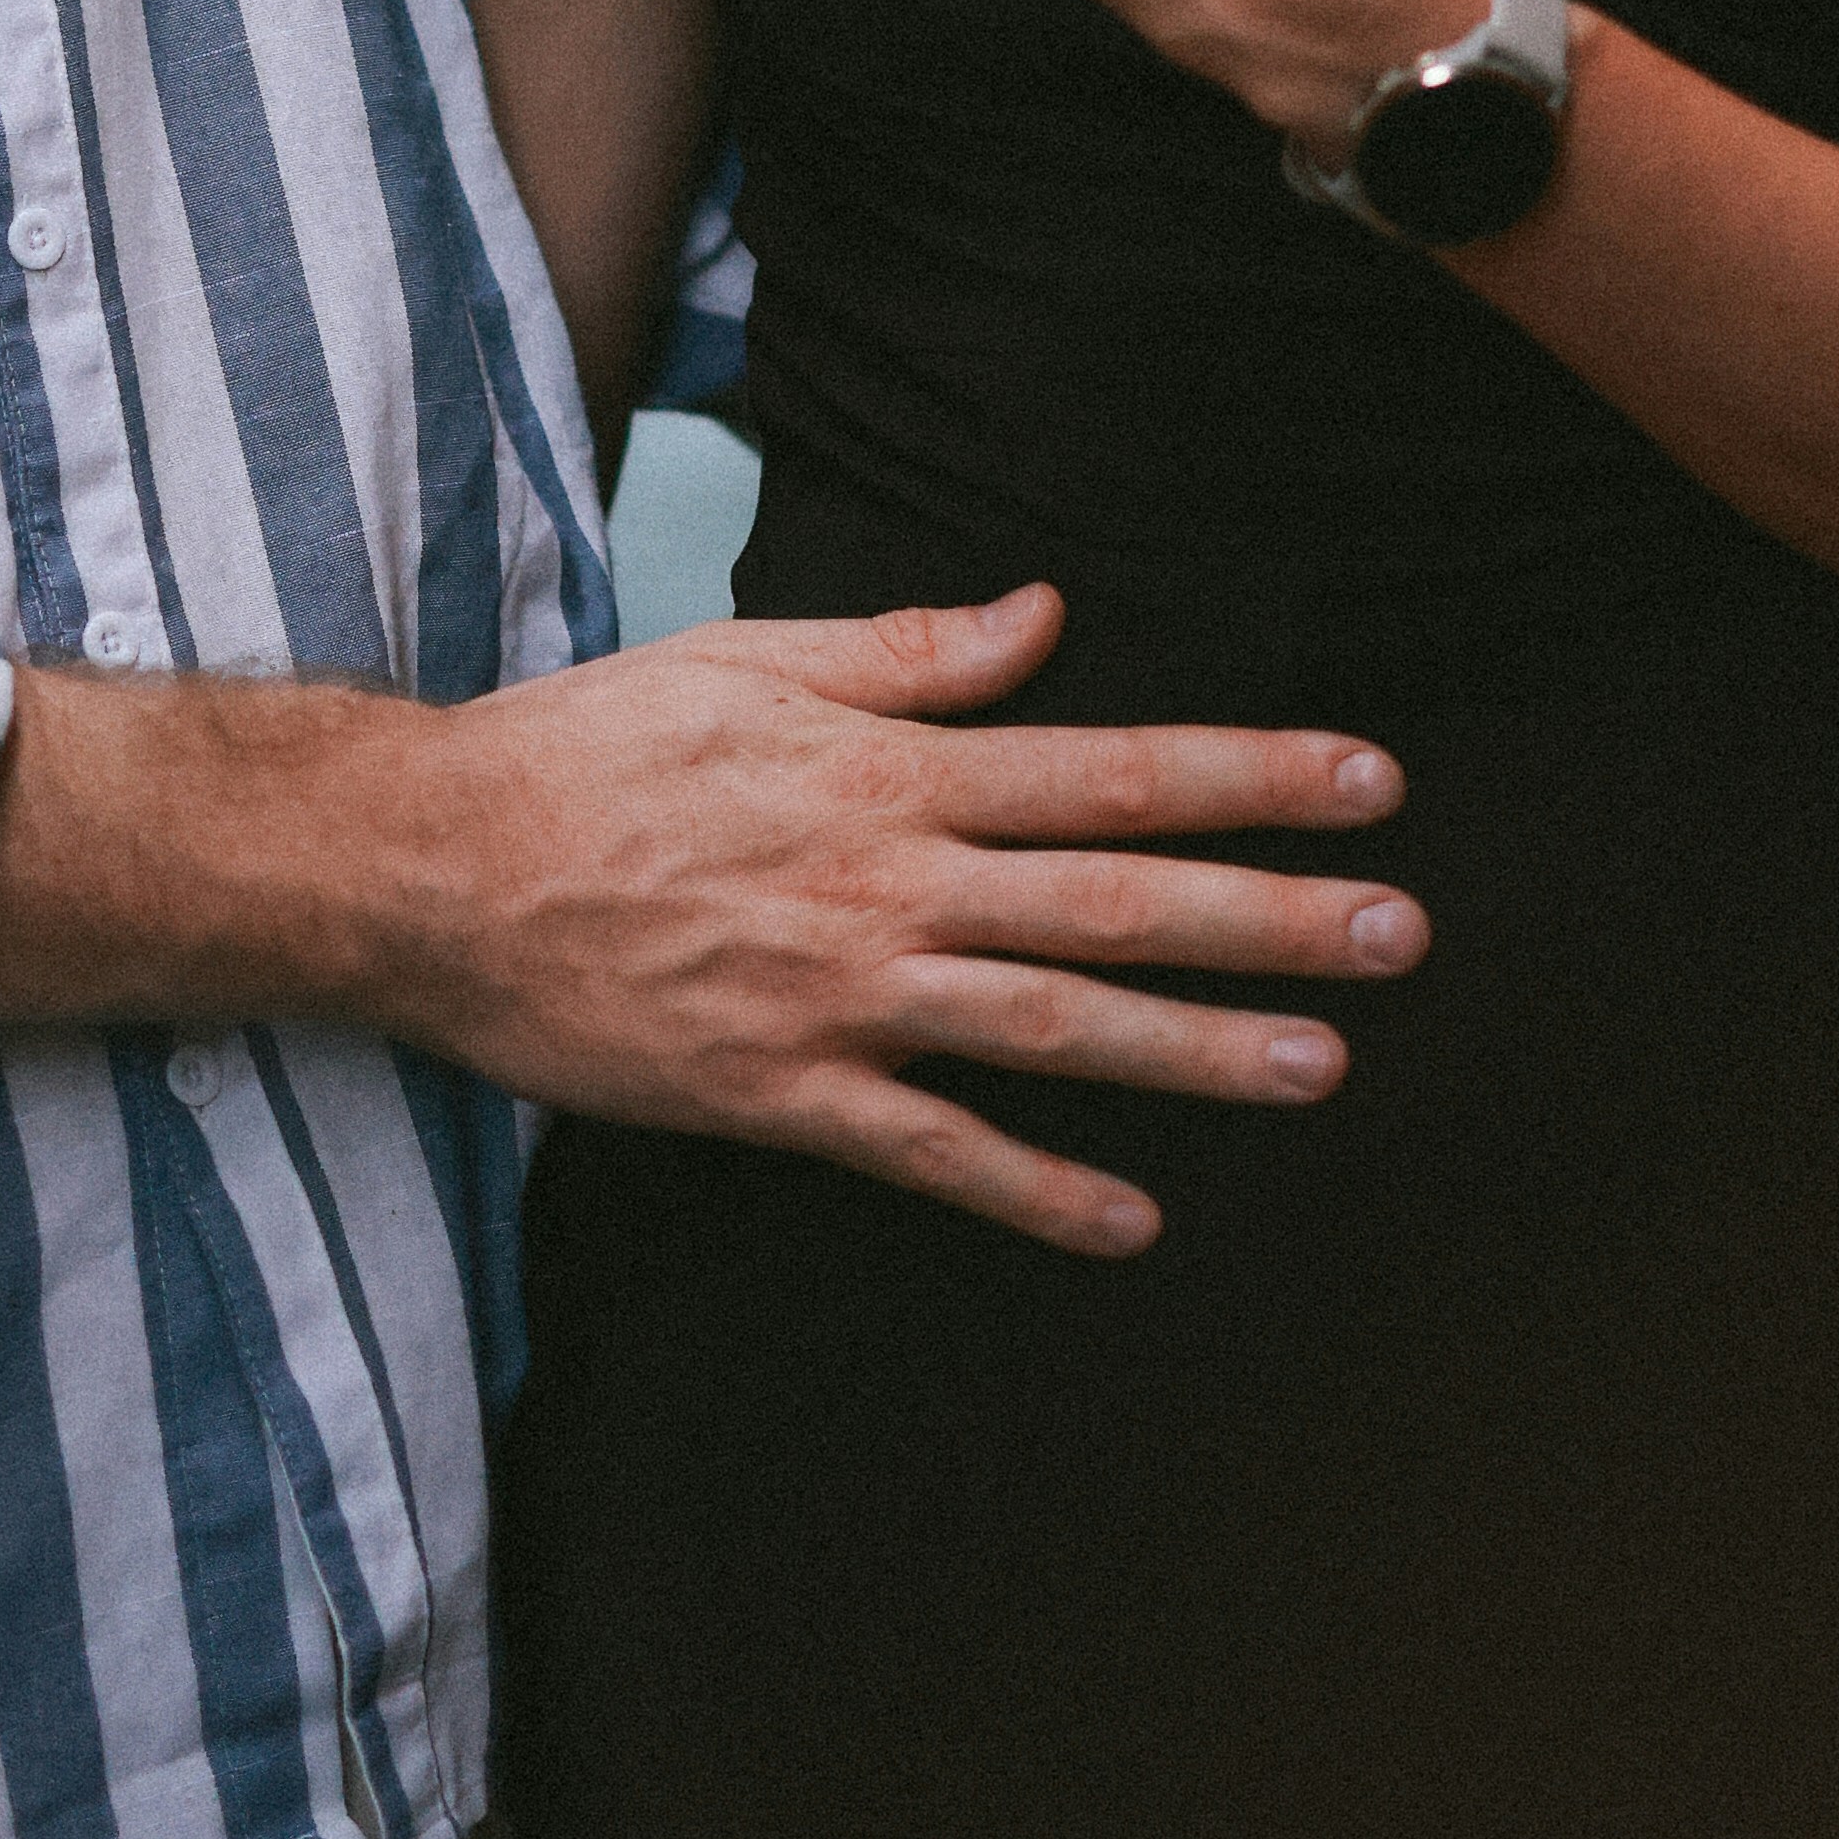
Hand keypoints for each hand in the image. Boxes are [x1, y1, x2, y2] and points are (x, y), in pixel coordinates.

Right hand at [404, 586, 1424, 1255]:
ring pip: (1051, 1025)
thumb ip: (907, 649)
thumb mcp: (747, 657)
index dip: (1251, 775)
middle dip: (1269, 915)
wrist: (435, 866)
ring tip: (1323, 1066)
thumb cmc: (590, 748)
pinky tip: (1131, 1220)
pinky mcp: (779, 1092)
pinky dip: (1034, 1190)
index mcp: (890, 767)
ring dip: (1195, 1051)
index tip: (1368, 782)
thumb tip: (1044, 618)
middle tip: (1403, 933)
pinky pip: (931, 1151)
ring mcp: (839, 993)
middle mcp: (888, 878)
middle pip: (1115, 898)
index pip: (1112, 766)